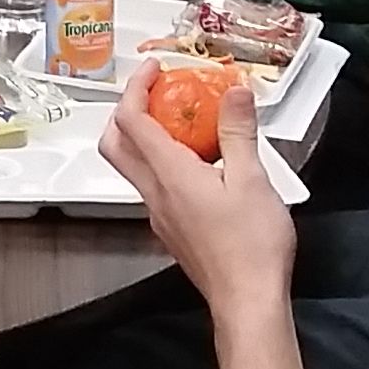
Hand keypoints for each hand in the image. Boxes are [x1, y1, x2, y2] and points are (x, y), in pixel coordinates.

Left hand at [99, 60, 294, 318]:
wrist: (247, 300)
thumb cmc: (251, 246)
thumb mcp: (253, 179)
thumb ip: (238, 132)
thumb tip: (234, 92)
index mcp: (169, 174)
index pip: (131, 120)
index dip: (136, 87)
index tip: (154, 68)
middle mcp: (154, 193)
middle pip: (116, 143)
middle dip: (127, 110)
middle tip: (156, 92)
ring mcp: (159, 213)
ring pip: (133, 166)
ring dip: (145, 137)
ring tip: (183, 121)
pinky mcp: (170, 228)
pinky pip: (154, 185)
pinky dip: (163, 162)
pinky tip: (198, 161)